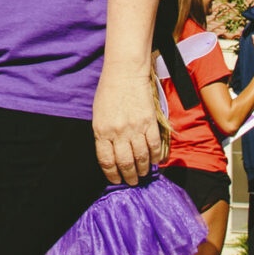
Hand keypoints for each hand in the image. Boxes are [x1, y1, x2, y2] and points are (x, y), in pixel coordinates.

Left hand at [92, 64, 163, 186]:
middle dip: (129, 176)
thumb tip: (111, 154)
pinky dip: (155, 157)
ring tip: (143, 174)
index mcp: (101, 131)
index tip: (116, 180)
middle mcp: (118, 133)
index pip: (107, 161)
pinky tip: (155, 162)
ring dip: (143, 169)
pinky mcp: (150, 122)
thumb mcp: (97, 115)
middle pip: (125, 163)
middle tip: (132, 181)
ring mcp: (135, 128)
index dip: (112, 175)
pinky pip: (154, 145)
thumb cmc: (108, 92)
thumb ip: (103, 135)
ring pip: (141, 157)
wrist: (125, 72)